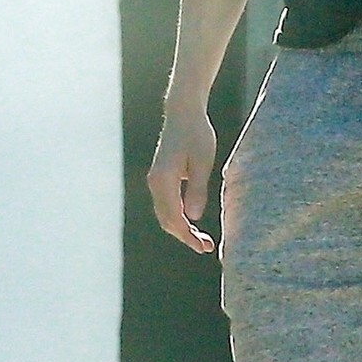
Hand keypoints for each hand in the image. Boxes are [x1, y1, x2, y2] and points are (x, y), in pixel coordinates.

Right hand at [148, 107, 218, 254]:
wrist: (183, 114)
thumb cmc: (197, 135)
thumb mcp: (203, 162)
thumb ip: (197, 189)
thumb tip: (193, 217)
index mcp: (164, 180)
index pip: (174, 218)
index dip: (188, 236)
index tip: (204, 247)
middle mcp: (155, 183)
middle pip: (166, 220)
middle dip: (184, 236)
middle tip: (206, 247)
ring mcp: (155, 181)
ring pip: (164, 214)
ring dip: (180, 229)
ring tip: (201, 239)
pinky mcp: (160, 178)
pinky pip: (166, 205)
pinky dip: (177, 218)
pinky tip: (191, 222)